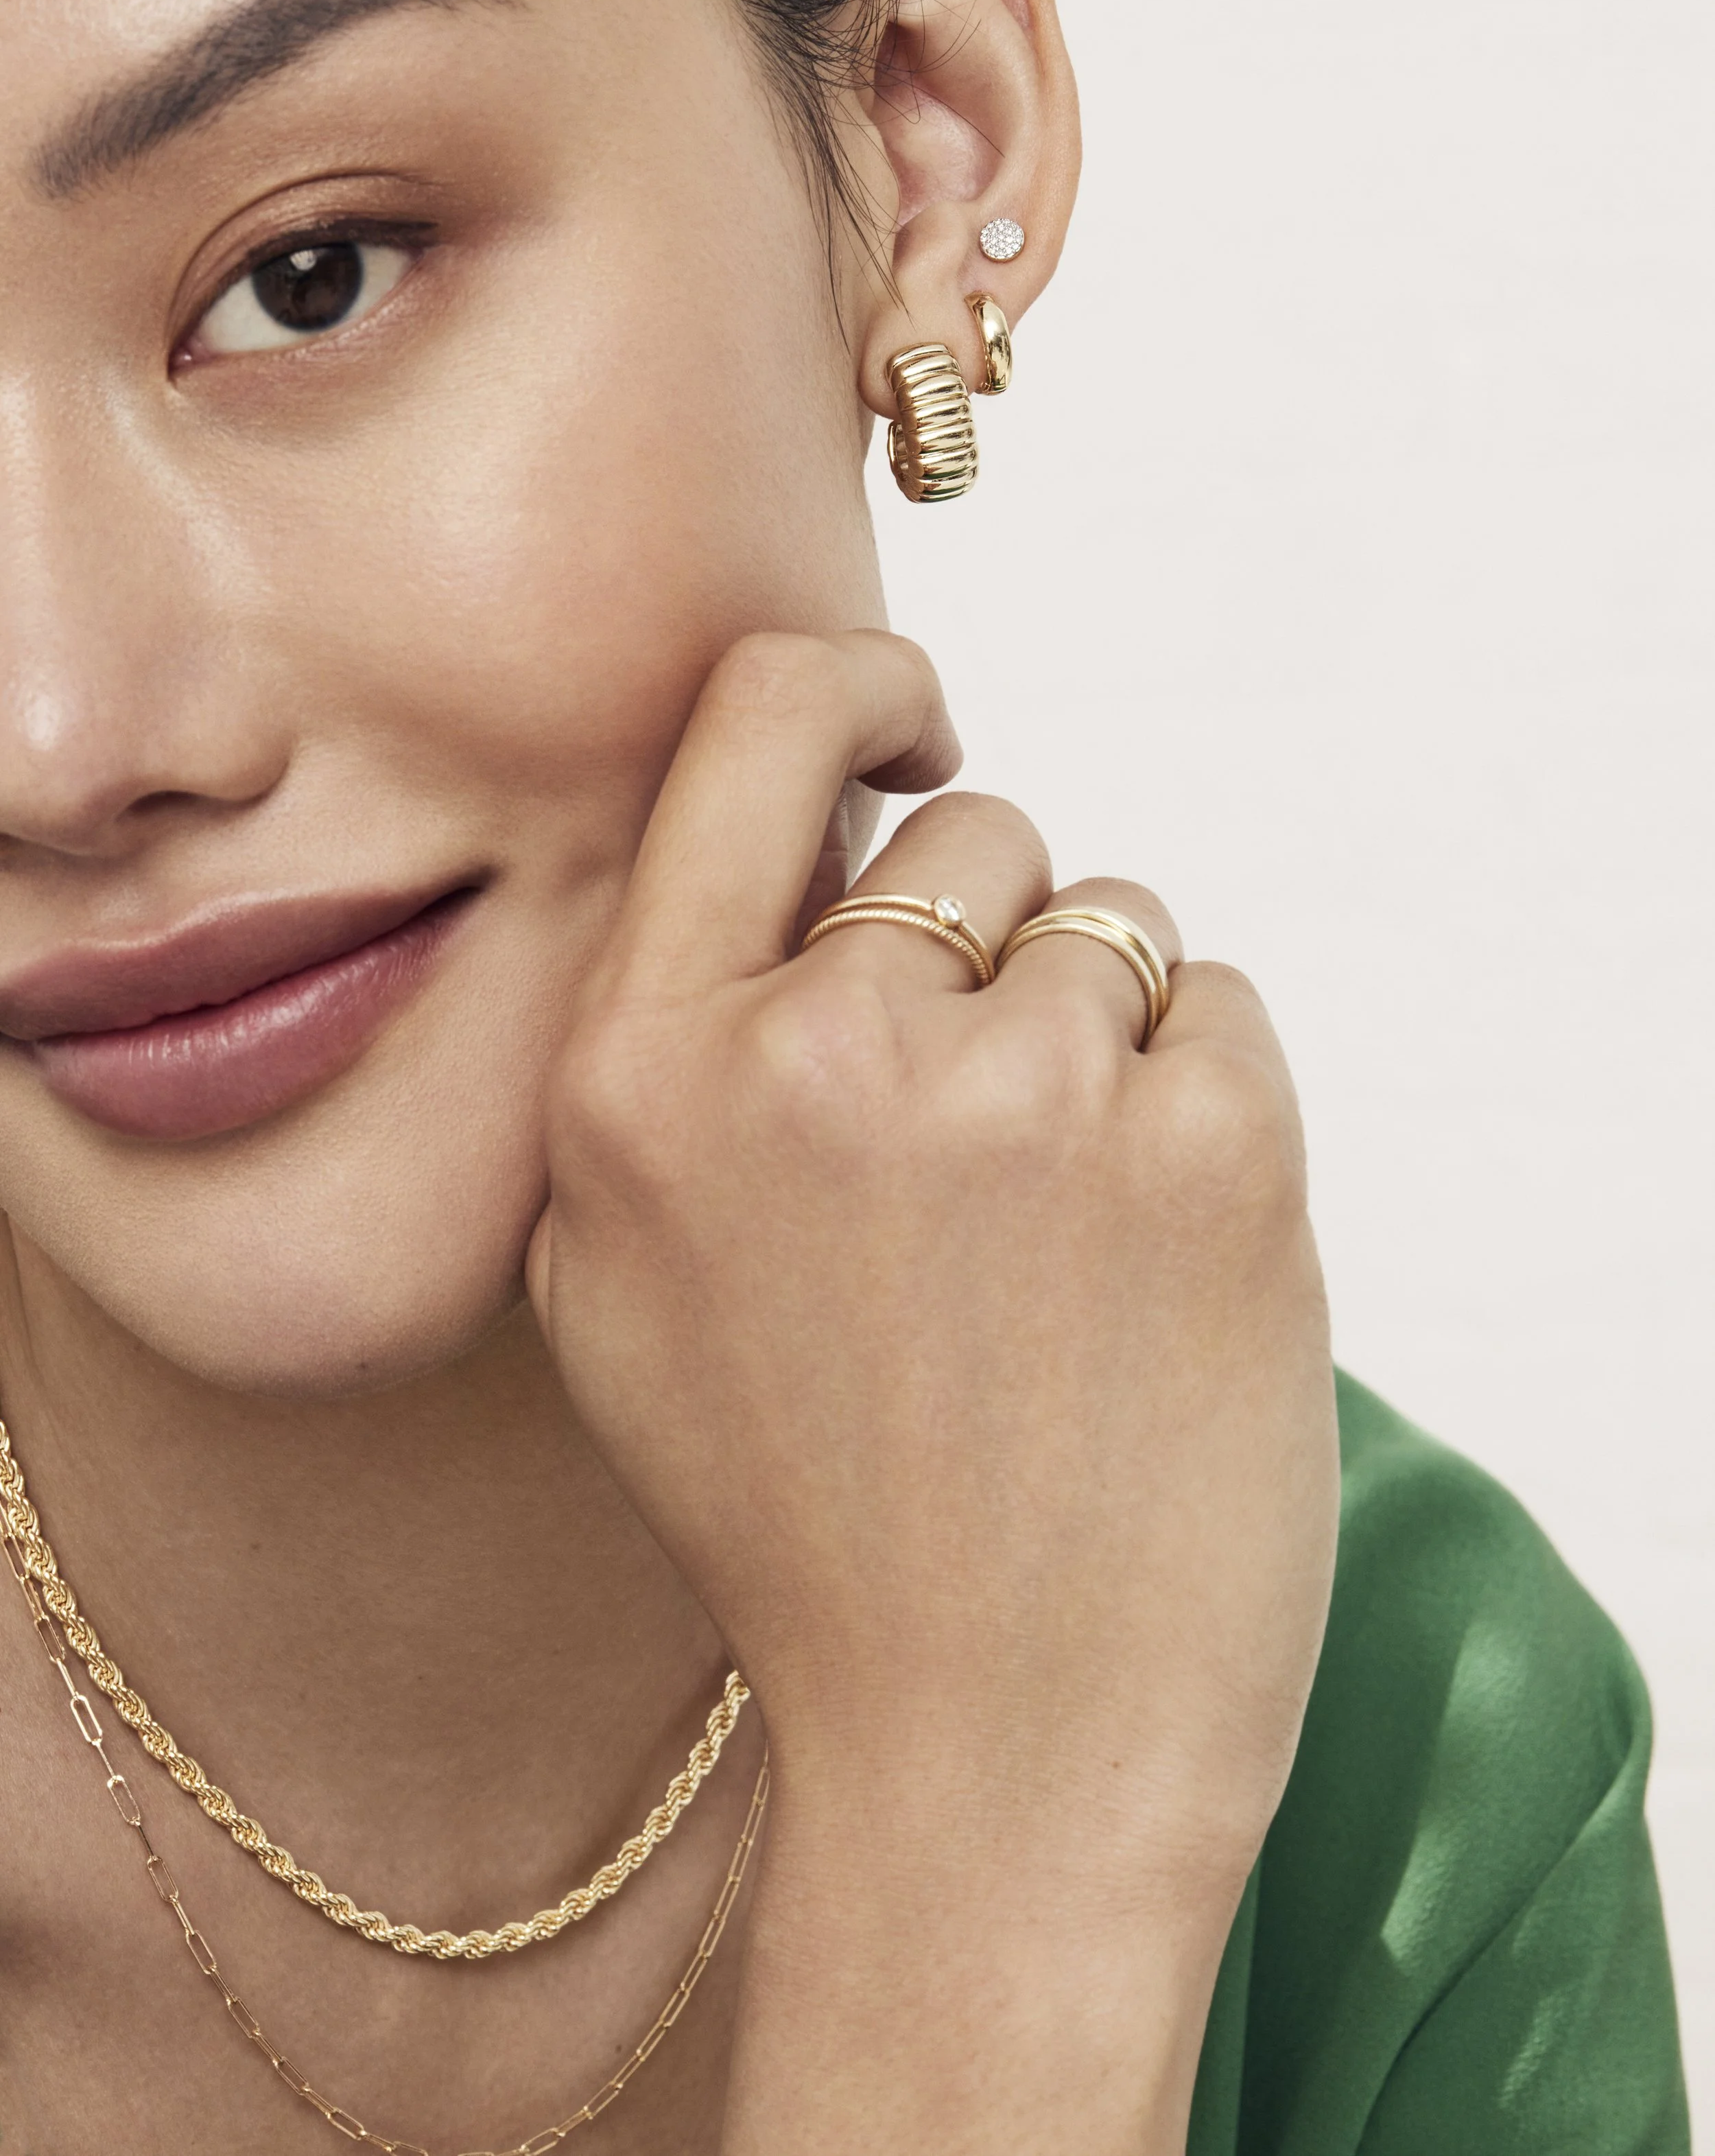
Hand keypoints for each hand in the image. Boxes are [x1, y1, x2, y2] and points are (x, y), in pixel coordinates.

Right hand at [528, 630, 1337, 2152]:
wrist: (993, 1754)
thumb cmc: (804, 1520)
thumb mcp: (614, 1286)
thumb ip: (664, 1048)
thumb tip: (784, 862)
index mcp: (645, 1071)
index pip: (760, 717)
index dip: (859, 687)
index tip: (917, 728)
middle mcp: (821, 1049)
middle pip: (968, 836)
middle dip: (988, 948)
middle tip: (980, 1145)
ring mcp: (1026, 1091)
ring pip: (1108, 922)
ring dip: (1098, 1040)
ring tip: (1057, 1239)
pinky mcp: (1211, 1146)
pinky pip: (1220, 1007)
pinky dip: (1202, 1107)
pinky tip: (1146, 1267)